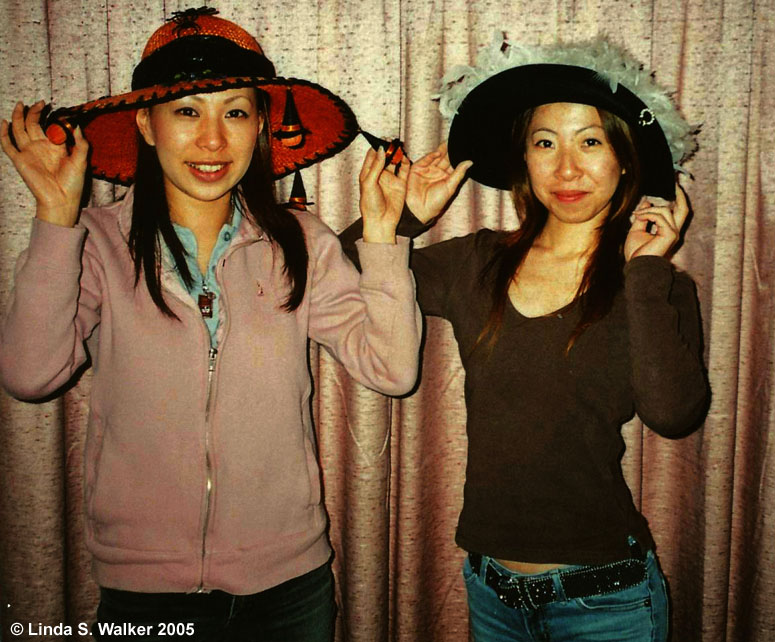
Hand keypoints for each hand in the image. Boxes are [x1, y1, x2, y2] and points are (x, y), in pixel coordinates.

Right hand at [0, 100, 88, 226]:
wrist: (61, 199)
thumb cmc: (73, 183)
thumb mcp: (81, 161)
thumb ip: (81, 143)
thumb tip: (77, 125)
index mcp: (55, 147)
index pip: (49, 126)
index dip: (50, 116)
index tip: (53, 106)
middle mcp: (40, 147)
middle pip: (32, 124)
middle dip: (34, 112)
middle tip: (40, 103)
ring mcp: (29, 152)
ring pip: (19, 130)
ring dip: (19, 117)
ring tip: (22, 105)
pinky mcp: (20, 160)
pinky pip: (8, 145)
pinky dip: (4, 133)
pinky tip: (4, 122)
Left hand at [359, 147, 409, 242]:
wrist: (381, 222)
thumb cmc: (370, 206)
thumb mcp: (369, 184)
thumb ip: (375, 167)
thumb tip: (381, 150)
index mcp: (368, 174)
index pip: (372, 155)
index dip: (377, 146)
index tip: (383, 139)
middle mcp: (379, 175)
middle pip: (385, 156)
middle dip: (389, 148)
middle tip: (393, 141)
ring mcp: (390, 179)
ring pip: (395, 162)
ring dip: (397, 154)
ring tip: (400, 147)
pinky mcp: (401, 184)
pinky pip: (404, 171)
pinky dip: (405, 163)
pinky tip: (406, 158)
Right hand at [405, 141, 472, 222]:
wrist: (418, 209)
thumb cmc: (435, 203)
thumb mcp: (450, 187)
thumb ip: (459, 173)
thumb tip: (470, 162)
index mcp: (447, 177)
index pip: (454, 163)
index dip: (459, 155)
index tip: (465, 147)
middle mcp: (438, 172)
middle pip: (446, 157)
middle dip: (451, 149)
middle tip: (458, 139)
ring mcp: (428, 169)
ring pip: (437, 155)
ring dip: (443, 148)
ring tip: (450, 140)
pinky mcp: (418, 168)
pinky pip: (426, 159)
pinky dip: (432, 155)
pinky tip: (439, 153)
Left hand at [624, 183, 689, 261]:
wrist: (637, 266)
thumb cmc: (637, 252)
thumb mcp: (637, 230)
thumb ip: (643, 217)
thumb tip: (648, 202)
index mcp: (668, 230)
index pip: (677, 212)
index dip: (677, 199)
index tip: (672, 186)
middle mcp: (674, 231)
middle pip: (683, 209)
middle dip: (680, 194)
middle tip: (674, 182)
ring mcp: (674, 233)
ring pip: (665, 210)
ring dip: (649, 209)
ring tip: (637, 214)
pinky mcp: (670, 235)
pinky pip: (659, 217)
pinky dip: (647, 214)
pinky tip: (638, 217)